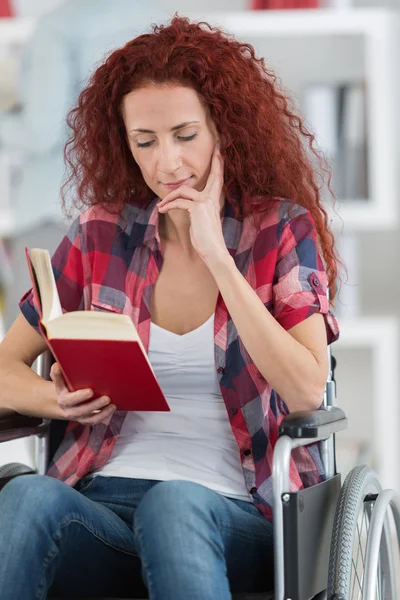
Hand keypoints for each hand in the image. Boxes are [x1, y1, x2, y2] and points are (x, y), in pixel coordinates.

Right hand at [50, 362, 115, 424]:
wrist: (65, 403)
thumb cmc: (65, 388)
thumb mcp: (60, 382)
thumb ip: (57, 375)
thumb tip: (57, 365)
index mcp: (63, 400)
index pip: (70, 400)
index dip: (80, 397)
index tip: (90, 391)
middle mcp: (70, 410)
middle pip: (82, 410)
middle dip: (95, 405)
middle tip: (106, 398)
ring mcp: (78, 417)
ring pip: (90, 418)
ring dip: (102, 413)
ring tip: (112, 405)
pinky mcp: (86, 420)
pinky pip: (95, 421)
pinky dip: (104, 416)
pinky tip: (112, 408)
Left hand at [157, 143, 229, 264]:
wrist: (214, 251)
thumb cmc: (206, 240)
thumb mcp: (202, 221)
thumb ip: (196, 210)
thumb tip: (185, 205)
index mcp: (214, 201)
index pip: (218, 179)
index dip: (218, 165)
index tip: (220, 151)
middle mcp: (212, 199)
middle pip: (214, 174)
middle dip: (215, 159)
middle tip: (217, 144)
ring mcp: (206, 202)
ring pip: (183, 190)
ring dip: (169, 197)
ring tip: (161, 205)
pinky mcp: (197, 208)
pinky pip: (178, 202)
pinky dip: (168, 206)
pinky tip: (162, 211)